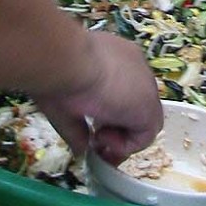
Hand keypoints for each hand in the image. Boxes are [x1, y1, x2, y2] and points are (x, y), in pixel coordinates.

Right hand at [36, 30, 162, 162]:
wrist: (64, 60)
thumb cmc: (56, 72)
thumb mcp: (65, 101)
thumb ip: (79, 126)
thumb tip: (81, 149)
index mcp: (114, 55)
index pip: (122, 87)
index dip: (109, 111)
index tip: (92, 126)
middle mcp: (134, 64)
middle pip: (135, 103)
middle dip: (116, 126)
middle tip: (95, 139)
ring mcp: (145, 83)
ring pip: (142, 120)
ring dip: (120, 137)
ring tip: (96, 138)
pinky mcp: (149, 106)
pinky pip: (145, 135)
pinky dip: (125, 145)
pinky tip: (102, 136)